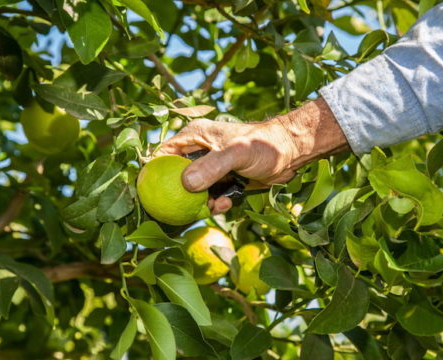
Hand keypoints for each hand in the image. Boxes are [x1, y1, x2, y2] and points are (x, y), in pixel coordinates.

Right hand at [157, 98, 348, 213]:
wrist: (291, 153)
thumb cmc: (265, 145)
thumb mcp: (237, 153)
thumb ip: (212, 166)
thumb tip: (185, 184)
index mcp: (194, 136)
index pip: (163, 154)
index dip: (153, 172)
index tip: (150, 194)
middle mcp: (198, 150)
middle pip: (175, 176)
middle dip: (180, 194)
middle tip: (189, 207)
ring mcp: (209, 166)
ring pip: (191, 190)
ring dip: (200, 202)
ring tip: (215, 205)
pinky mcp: (221, 179)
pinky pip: (208, 196)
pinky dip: (214, 204)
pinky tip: (227, 204)